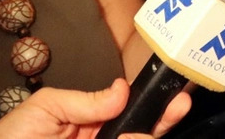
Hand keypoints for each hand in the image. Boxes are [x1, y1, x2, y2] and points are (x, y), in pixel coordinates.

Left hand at [0, 77, 189, 137]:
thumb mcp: (45, 108)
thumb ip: (84, 101)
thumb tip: (121, 89)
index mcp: (90, 123)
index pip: (131, 112)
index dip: (155, 104)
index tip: (176, 95)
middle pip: (141, 132)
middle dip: (161, 120)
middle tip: (179, 106)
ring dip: (144, 135)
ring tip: (139, 132)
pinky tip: (135, 136)